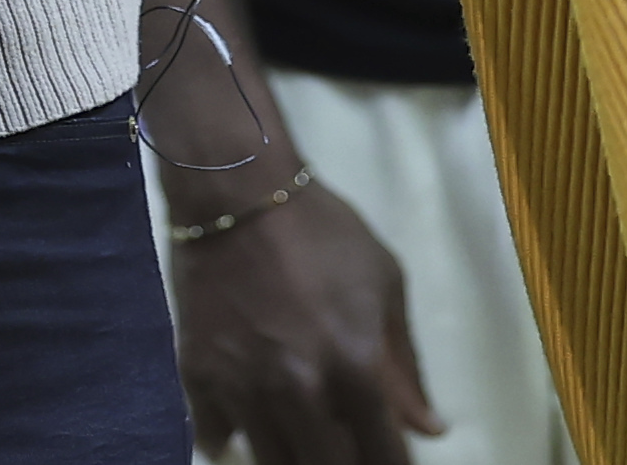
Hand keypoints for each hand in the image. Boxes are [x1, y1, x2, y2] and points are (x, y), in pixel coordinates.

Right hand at [174, 179, 440, 464]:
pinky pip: (214, 435)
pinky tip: (246, 426)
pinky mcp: (197, 371)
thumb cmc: (321, 229)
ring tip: (303, 442)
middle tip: (346, 448)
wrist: (235, 188)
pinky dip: (232, 439)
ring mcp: (242, 384)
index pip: (384, 456)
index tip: (390, 460)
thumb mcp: (384, 284)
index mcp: (354, 368)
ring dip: (293, 458)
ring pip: (271, 461)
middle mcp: (299, 389)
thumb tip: (429, 429)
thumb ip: (406, 365)